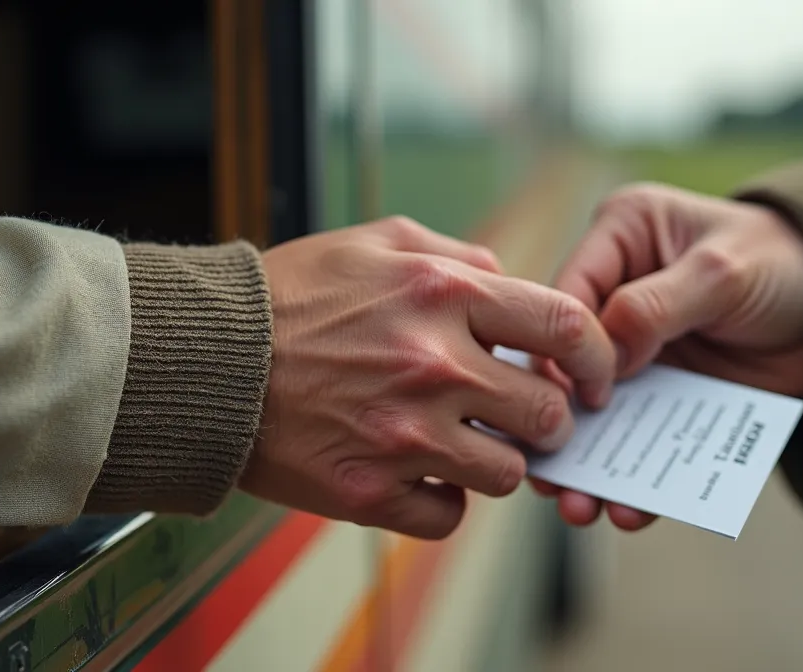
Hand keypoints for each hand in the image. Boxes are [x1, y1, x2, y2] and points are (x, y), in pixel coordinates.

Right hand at [244, 217, 616, 538]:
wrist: (206, 362)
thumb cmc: (291, 296)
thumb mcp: (376, 243)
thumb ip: (456, 255)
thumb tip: (507, 279)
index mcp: (442, 294)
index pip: (564, 326)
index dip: (596, 356)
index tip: (595, 375)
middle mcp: (432, 365)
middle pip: (547, 413)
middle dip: (550, 420)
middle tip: (528, 418)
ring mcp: (402, 435)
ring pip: (507, 473)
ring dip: (497, 463)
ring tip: (464, 446)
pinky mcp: (369, 491)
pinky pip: (448, 516)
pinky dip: (442, 501)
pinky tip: (418, 476)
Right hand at [531, 183, 802, 530]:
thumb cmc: (783, 262)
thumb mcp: (722, 273)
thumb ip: (655, 307)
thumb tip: (599, 359)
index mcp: (619, 238)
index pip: (566, 297)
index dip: (560, 351)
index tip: (572, 400)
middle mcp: (615, 293)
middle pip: (568, 364)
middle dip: (560, 422)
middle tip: (548, 475)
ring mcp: (637, 350)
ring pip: (597, 413)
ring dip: (587, 466)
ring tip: (578, 508)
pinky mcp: (664, 395)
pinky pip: (642, 442)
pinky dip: (635, 481)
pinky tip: (629, 512)